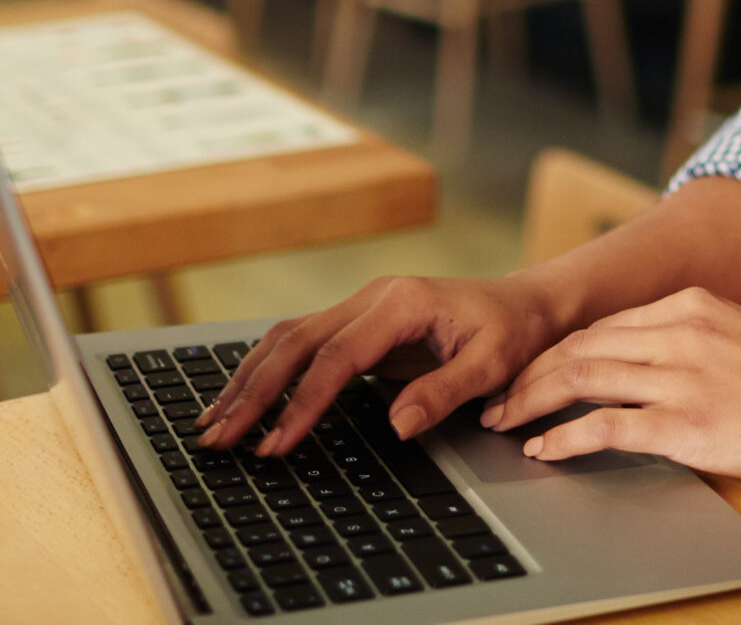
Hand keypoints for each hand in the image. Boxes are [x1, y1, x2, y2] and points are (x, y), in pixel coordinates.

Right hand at [197, 274, 562, 455]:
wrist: (526, 303)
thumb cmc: (513, 332)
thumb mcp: (492, 365)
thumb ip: (443, 393)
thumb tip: (396, 426)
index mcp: (401, 303)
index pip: (336, 358)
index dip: (302, 403)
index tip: (275, 443)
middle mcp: (371, 297)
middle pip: (294, 342)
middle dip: (253, 392)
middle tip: (217, 438)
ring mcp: (360, 306)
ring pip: (287, 337)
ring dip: (248, 379)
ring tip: (214, 421)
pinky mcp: (358, 322)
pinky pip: (302, 343)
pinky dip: (267, 370)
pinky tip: (244, 396)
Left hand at [481, 288, 740, 485]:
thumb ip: (696, 343)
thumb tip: (652, 367)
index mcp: (694, 305)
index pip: (603, 326)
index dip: (556, 351)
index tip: (530, 371)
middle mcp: (681, 331)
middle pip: (581, 347)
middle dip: (530, 375)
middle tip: (499, 400)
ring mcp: (683, 376)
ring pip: (582, 379)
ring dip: (533, 402)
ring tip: (505, 423)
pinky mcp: (689, 424)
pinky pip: (605, 426)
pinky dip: (564, 437)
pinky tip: (544, 449)